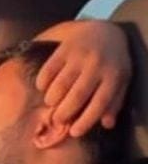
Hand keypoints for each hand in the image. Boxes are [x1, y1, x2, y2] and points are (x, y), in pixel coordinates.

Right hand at [35, 20, 130, 136]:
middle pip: (77, 95)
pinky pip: (48, 69)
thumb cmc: (113, 62)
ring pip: (61, 84)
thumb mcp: (121, 81)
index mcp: (114, 76)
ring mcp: (80, 56)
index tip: (74, 132)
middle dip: (64, 112)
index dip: (86, 120)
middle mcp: (97, 65)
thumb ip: (114, 102)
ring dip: (52, 98)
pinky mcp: (65, 48)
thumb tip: (106, 124)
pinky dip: (43, 82)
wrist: (104, 31)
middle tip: (57, 120)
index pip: (100, 103)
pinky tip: (43, 87)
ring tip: (51, 103)